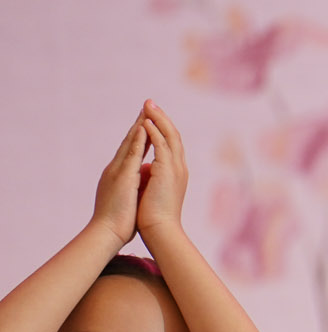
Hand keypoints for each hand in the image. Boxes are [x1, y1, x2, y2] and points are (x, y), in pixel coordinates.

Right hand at [91, 111, 147, 245]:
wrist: (108, 232)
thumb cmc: (120, 219)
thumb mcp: (130, 195)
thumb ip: (136, 181)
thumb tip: (146, 173)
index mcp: (122, 173)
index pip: (133, 149)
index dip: (141, 134)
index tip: (149, 120)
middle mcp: (118, 168)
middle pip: (130, 141)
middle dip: (140, 123)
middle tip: (148, 105)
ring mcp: (118, 171)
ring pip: (130, 144)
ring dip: (139, 126)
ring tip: (147, 110)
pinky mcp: (122, 177)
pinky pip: (131, 155)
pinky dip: (137, 141)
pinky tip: (143, 128)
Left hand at [135, 101, 189, 237]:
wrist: (159, 229)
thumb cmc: (152, 214)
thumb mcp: (151, 189)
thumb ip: (151, 175)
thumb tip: (147, 168)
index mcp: (173, 172)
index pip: (168, 144)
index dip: (160, 127)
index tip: (150, 115)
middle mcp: (177, 167)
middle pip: (172, 135)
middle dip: (161, 117)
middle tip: (150, 102)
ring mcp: (174, 169)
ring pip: (168, 137)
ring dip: (158, 119)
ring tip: (148, 105)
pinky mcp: (167, 171)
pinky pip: (161, 146)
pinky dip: (155, 132)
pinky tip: (146, 122)